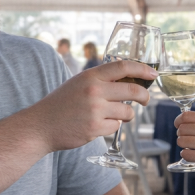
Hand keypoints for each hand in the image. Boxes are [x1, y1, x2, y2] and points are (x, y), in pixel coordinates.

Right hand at [26, 60, 156, 151]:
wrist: (40, 126)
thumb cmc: (61, 104)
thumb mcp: (79, 83)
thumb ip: (100, 80)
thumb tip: (129, 81)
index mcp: (91, 76)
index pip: (123, 67)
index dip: (142, 69)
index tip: (153, 73)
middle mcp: (94, 91)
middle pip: (134, 91)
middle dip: (145, 96)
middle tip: (145, 100)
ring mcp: (95, 110)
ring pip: (127, 112)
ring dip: (127, 115)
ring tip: (114, 115)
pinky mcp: (95, 128)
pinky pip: (116, 126)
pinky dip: (112, 126)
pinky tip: (98, 124)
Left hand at [174, 111, 194, 182]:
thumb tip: (180, 122)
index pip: (187, 116)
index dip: (178, 121)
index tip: (177, 125)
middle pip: (182, 129)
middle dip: (181, 135)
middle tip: (189, 140)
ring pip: (181, 141)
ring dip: (184, 146)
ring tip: (193, 148)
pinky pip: (185, 154)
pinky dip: (187, 156)